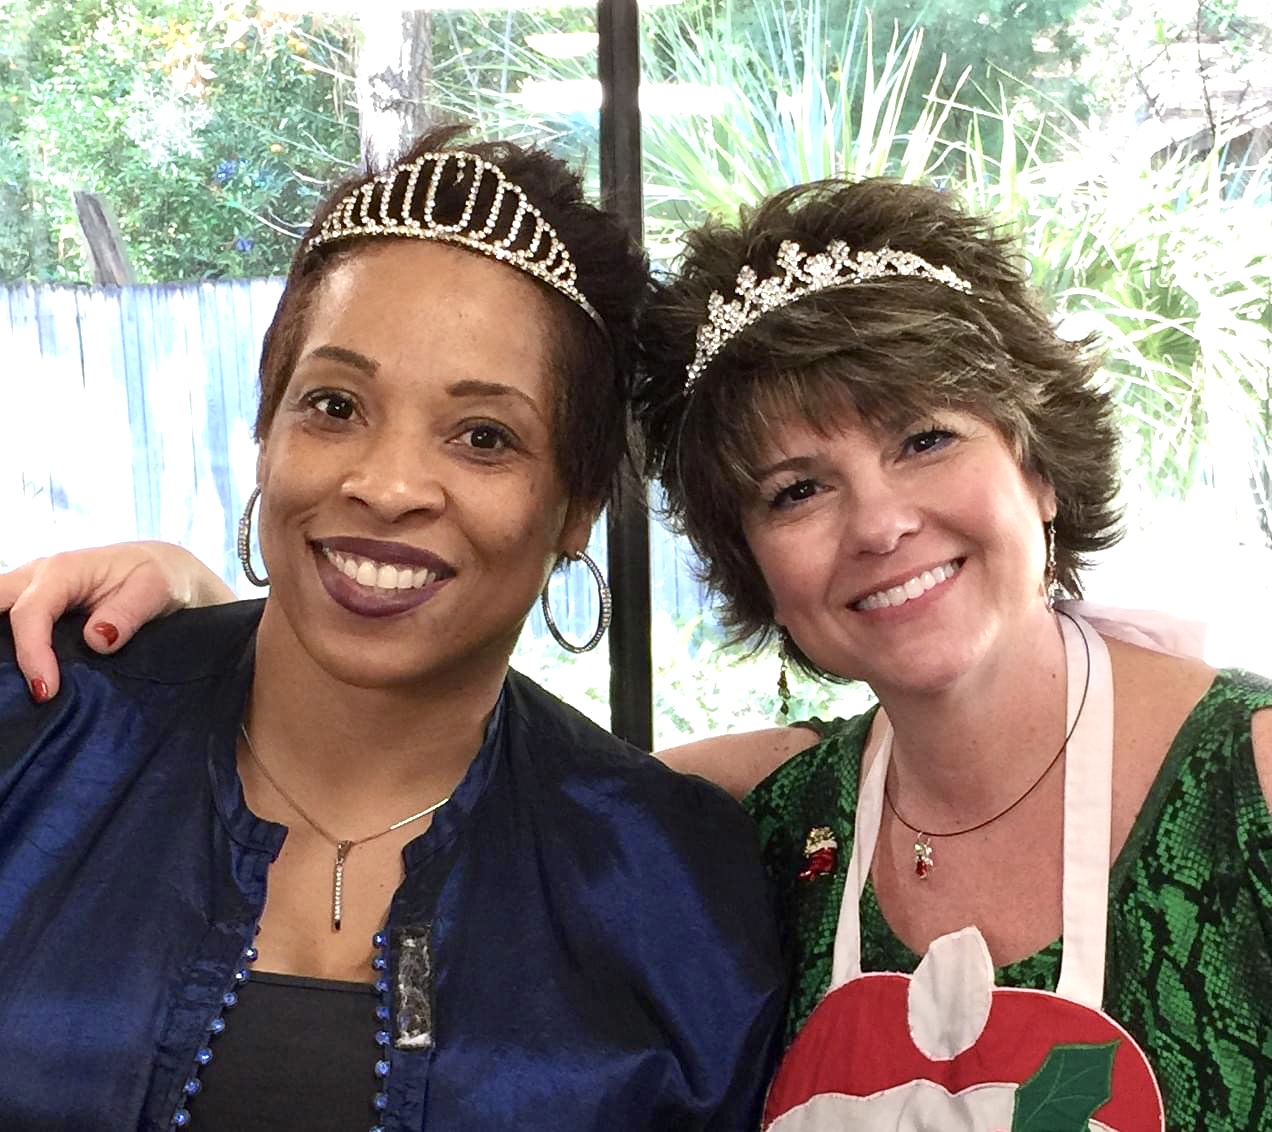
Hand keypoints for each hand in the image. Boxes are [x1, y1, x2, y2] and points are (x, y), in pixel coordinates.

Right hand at [0, 541, 236, 700]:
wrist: (163, 570)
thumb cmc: (161, 577)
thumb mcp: (156, 590)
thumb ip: (127, 613)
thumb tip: (97, 640)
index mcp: (64, 570)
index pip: (32, 612)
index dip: (32, 652)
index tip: (45, 691)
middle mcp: (37, 576)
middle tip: (9, 682)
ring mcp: (31, 591)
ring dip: (0, 645)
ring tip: (10, 681)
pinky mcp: (35, 607)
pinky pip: (7, 622)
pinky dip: (7, 645)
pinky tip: (16, 674)